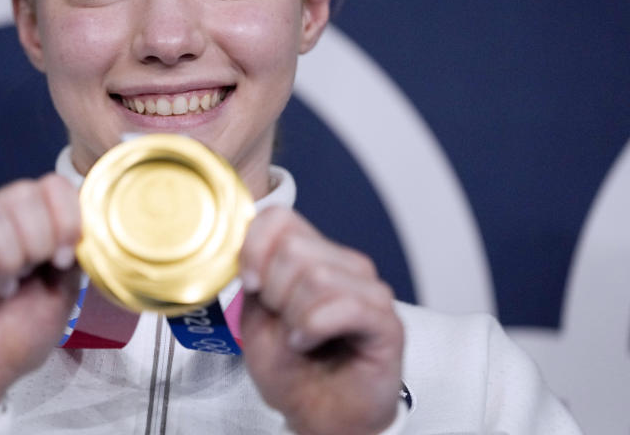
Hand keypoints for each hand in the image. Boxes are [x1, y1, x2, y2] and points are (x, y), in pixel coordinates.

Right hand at [0, 174, 80, 406]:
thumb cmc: (15, 336)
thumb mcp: (62, 295)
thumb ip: (74, 256)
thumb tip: (86, 227)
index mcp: (30, 224)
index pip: (53, 185)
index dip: (66, 216)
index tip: (65, 259)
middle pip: (23, 192)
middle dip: (38, 240)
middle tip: (28, 277)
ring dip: (6, 258)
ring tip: (2, 288)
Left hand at [238, 206, 403, 434]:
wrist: (317, 415)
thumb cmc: (291, 368)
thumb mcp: (254, 316)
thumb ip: (252, 274)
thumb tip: (247, 244)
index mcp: (313, 256)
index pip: (280, 217)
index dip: (254, 248)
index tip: (250, 284)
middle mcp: (345, 265)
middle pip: (294, 248)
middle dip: (274, 293)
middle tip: (282, 322)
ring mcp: (369, 291)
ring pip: (317, 277)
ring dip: (294, 316)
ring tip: (298, 337)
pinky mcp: (386, 322)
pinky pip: (344, 306)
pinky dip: (314, 328)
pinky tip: (308, 343)